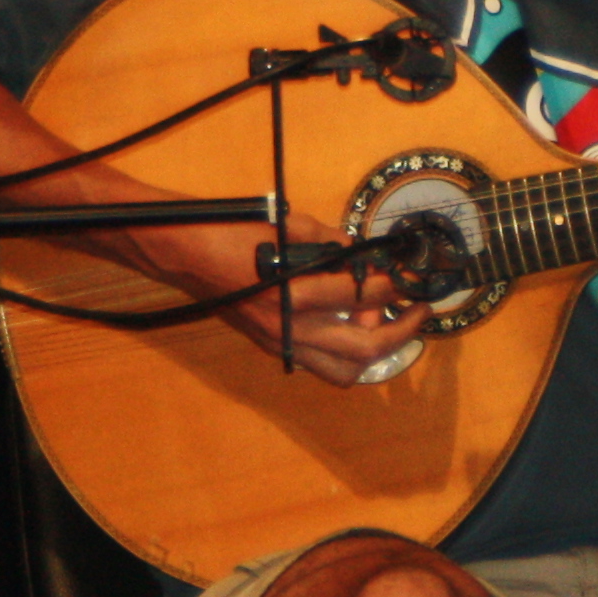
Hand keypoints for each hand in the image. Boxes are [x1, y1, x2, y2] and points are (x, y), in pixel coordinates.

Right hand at [112, 191, 429, 388]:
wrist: (178, 251)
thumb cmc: (224, 231)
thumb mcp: (285, 225)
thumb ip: (329, 241)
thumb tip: (360, 252)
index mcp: (292, 294)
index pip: (363, 295)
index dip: (396, 283)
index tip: (414, 275)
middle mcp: (288, 328)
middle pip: (364, 349)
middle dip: (402, 331)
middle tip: (420, 311)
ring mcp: (279, 343)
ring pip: (343, 371)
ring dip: (373, 352)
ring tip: (386, 323)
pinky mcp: (270, 346)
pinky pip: (318, 362)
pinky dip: (343, 350)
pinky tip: (352, 323)